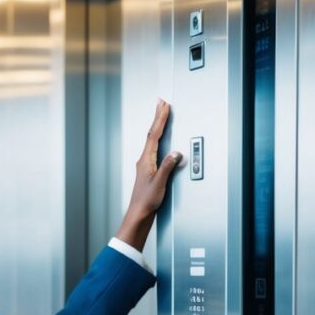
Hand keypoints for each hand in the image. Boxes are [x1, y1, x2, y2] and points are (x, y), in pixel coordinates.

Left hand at [115, 99, 182, 250]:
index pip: (154, 135)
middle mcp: (144, 160)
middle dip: (157, 117)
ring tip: (161, 114)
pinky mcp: (148, 169)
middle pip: (152, 134)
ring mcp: (145, 164)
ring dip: (157, 125)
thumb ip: (168, 166)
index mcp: (146, 160)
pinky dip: (158, 137)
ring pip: (152, 139)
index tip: (164, 106)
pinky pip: (154, 147)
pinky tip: (160, 138)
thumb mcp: (160, 183)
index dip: (160, 120)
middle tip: (161, 102)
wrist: (139, 213)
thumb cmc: (146, 200)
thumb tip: (175, 153)